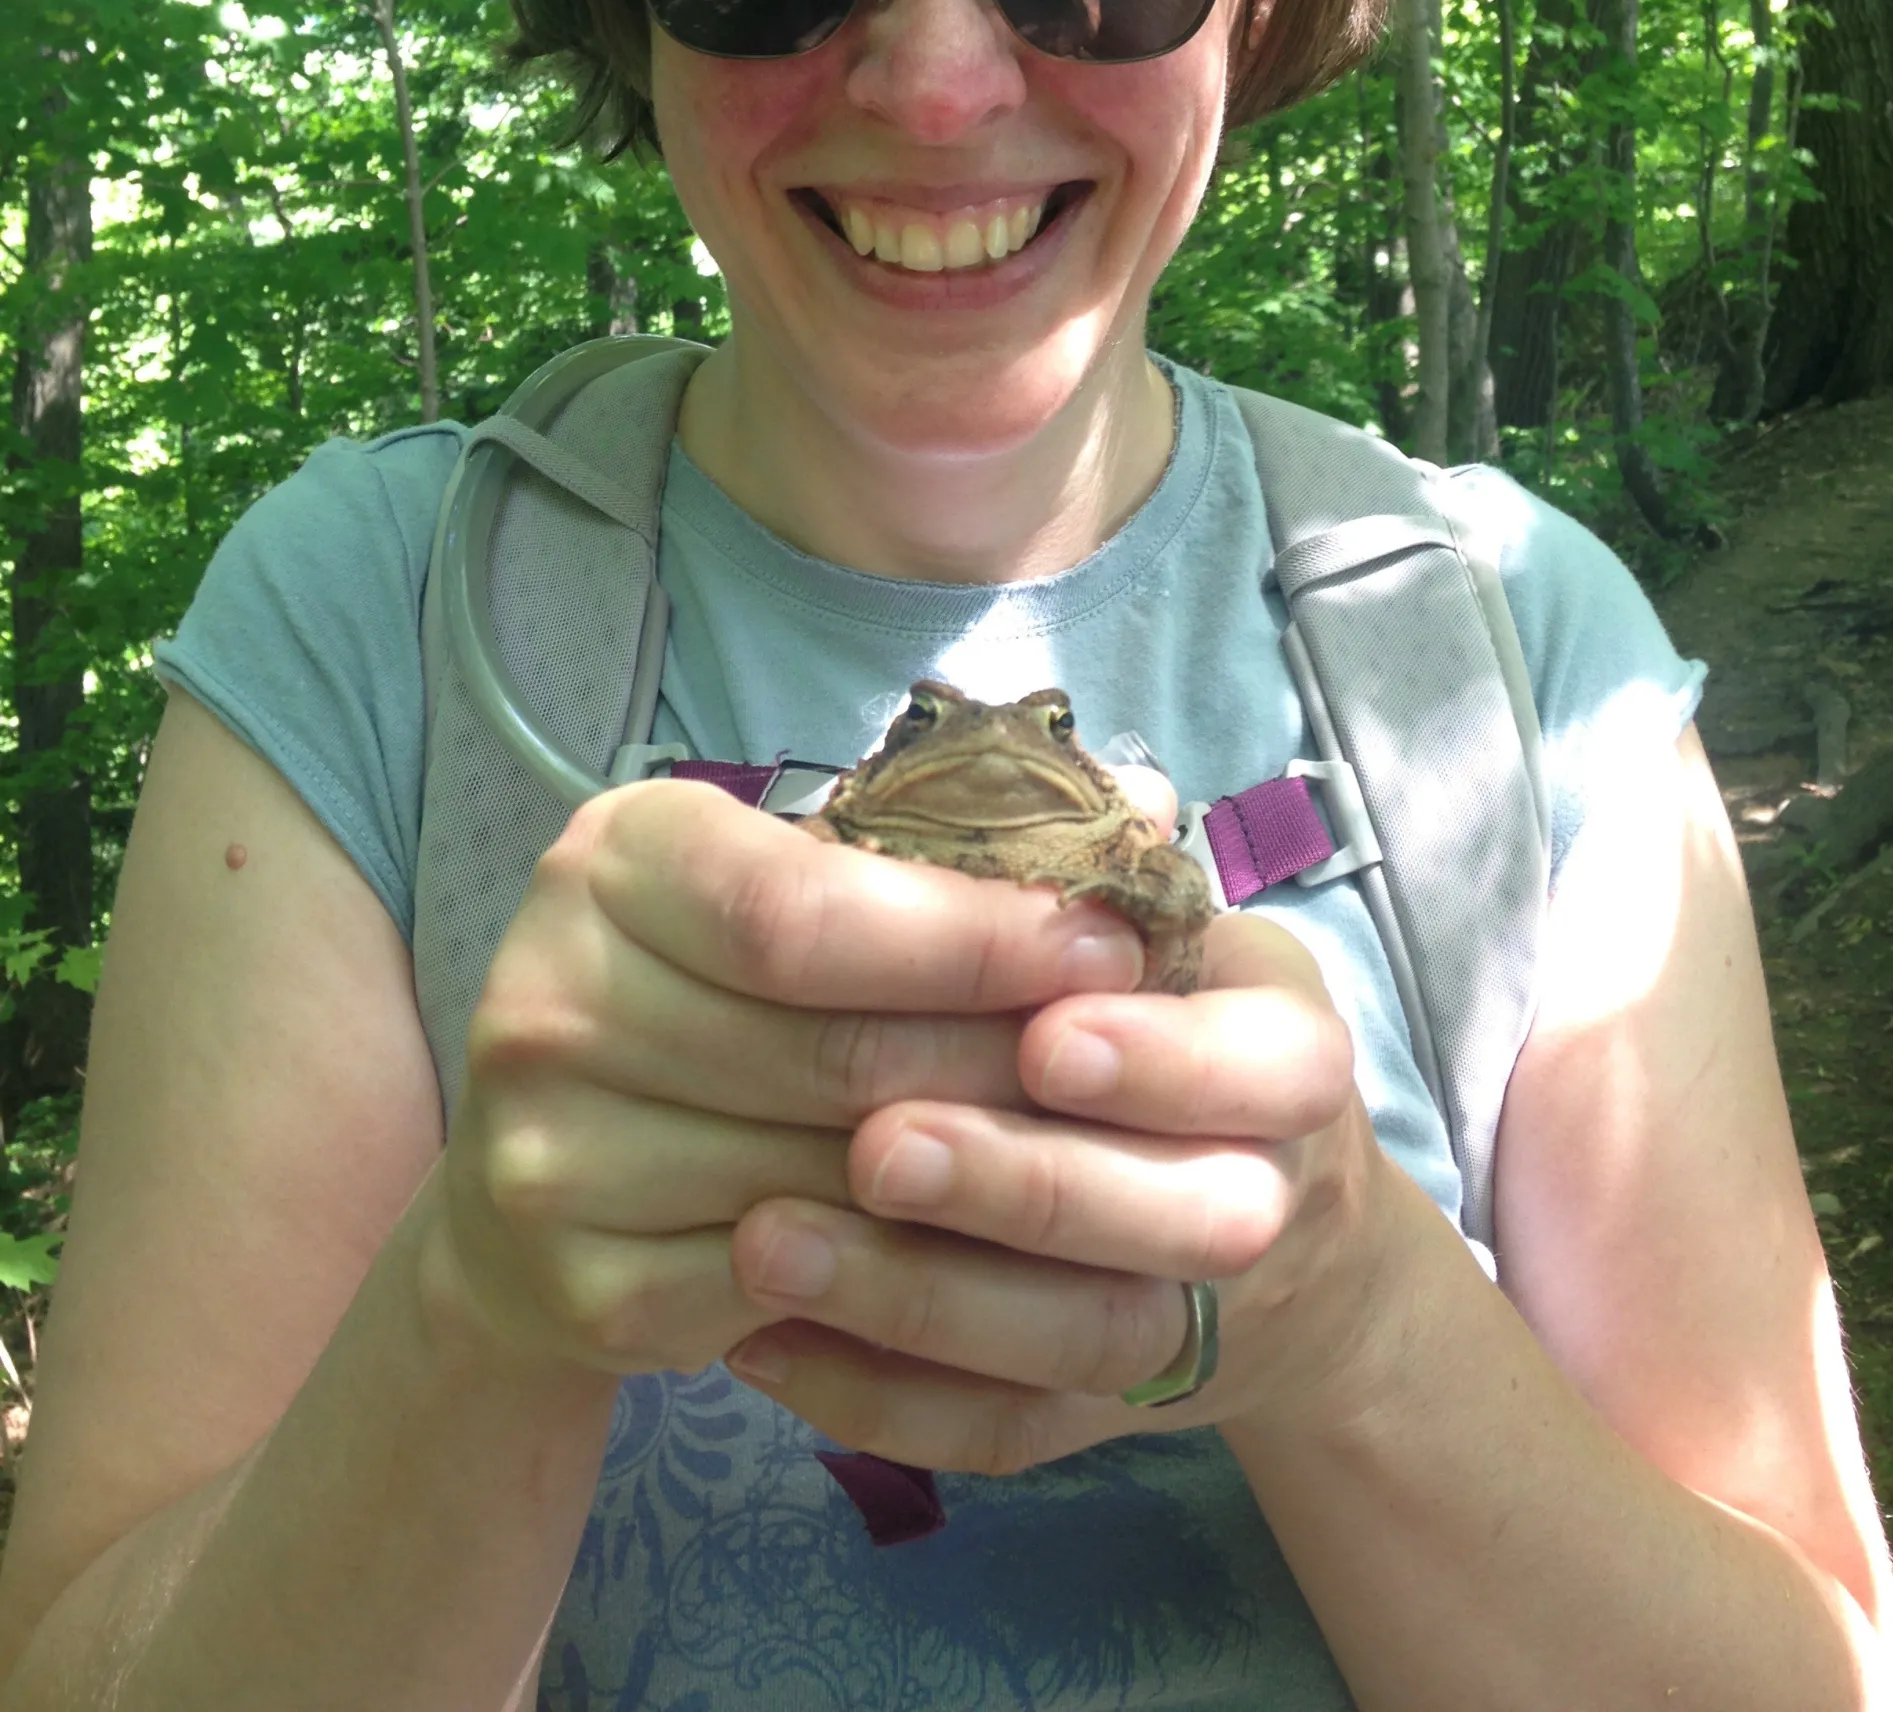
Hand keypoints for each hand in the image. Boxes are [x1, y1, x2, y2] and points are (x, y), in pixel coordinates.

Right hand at [422, 779, 1148, 1379]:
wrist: (545, 1169)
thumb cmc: (719, 984)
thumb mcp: (794, 873)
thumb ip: (946, 841)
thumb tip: (1145, 801)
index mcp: (609, 861)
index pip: (805, 912)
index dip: (975, 937)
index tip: (1110, 946)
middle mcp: (549, 998)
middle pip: (836, 1053)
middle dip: (1010, 1060)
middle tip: (1137, 1065)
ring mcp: (553, 1157)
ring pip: (833, 1183)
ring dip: (982, 1177)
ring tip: (1091, 1150)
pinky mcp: (585, 1291)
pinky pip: (796, 1294)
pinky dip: (909, 1273)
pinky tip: (990, 1245)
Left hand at [724, 907, 1384, 1474]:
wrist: (1273, 1233)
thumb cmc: (1169, 1014)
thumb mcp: (1168, 925)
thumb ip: (1112, 865)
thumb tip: (1112, 791)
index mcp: (1290, 1059)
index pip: (1269, 1067)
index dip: (1161, 1061)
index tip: (1041, 1035)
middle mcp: (1270, 1201)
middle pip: (1183, 1222)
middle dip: (1025, 1186)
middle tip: (875, 1147)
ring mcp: (1195, 1327)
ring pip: (1080, 1344)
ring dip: (919, 1301)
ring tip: (764, 1241)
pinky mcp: (1105, 1417)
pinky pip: (1003, 1432)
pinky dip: (881, 1400)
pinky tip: (757, 1342)